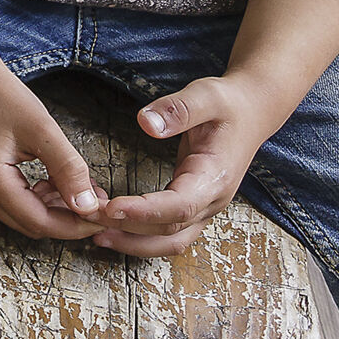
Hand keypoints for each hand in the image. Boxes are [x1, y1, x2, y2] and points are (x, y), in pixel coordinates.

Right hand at [0, 65, 106, 240]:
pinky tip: (53, 183)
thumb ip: (69, 170)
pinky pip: (13, 203)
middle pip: (30, 224)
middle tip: (95, 202)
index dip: (74, 225)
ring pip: (23, 217)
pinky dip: (38, 200)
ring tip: (78, 189)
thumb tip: (90, 207)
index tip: (103, 215)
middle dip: (66, 219)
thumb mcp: (43, 130)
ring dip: (53, 210)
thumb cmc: (2, 96)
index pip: (39, 221)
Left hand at [90, 78, 274, 255]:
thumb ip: (178, 109)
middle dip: (127, 230)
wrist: (252, 111)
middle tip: (86, 219)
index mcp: (215, 177)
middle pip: (170, 231)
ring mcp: (205, 207)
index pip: (179, 206)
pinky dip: (141, 235)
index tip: (110, 208)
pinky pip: (169, 231)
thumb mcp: (205, 96)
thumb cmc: (228, 104)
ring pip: (171, 240)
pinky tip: (113, 226)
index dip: (144, 211)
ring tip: (94, 233)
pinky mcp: (194, 205)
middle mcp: (212, 200)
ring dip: (133, 242)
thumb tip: (146, 123)